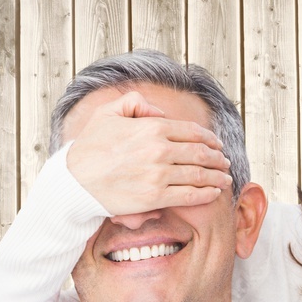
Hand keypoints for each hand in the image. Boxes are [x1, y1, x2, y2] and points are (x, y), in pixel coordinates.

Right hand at [66, 90, 232, 214]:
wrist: (75, 182)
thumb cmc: (89, 148)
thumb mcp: (107, 114)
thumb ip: (134, 104)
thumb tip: (159, 112)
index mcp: (151, 127)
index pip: (192, 132)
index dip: (210, 139)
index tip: (218, 145)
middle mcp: (159, 150)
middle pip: (201, 153)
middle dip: (218, 158)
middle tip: (226, 162)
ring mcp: (159, 175)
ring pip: (200, 175)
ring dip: (218, 176)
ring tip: (226, 178)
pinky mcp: (156, 197)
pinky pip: (190, 195)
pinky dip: (207, 194)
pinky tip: (215, 193)